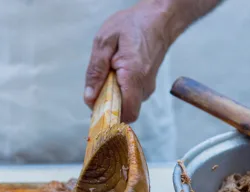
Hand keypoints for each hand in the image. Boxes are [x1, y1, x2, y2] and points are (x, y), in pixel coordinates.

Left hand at [84, 0, 180, 121]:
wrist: (159, 18)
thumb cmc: (132, 25)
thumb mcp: (105, 42)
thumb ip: (95, 71)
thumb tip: (89, 98)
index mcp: (133, 76)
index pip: (126, 113)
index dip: (109, 116)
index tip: (95, 107)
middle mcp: (145, 86)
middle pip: (125, 112)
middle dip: (108, 105)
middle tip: (98, 87)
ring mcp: (149, 86)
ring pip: (127, 105)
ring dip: (113, 96)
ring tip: (109, 74)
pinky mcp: (148, 84)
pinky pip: (131, 96)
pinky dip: (120, 91)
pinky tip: (116, 73)